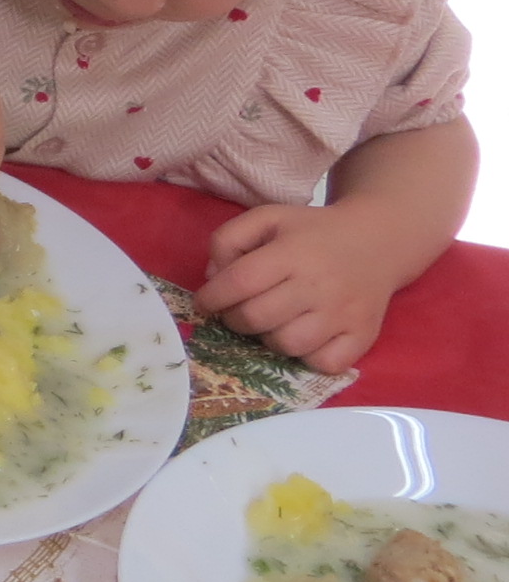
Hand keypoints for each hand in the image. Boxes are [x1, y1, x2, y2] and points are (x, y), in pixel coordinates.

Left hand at [195, 202, 399, 372]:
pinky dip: (307, 358)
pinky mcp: (363, 335)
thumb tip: (212, 278)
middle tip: (236, 312)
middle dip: (233, 319)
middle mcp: (319, 285)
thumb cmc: (311, 232)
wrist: (377, 241)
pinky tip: (303, 338)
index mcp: (293, 252)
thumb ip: (228, 240)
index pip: (239, 282)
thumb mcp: (266, 218)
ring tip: (271, 322)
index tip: (205, 302)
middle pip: (256, 318)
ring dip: (268, 339)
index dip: (212, 297)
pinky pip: (324, 363)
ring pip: (287, 345)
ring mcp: (344, 313)